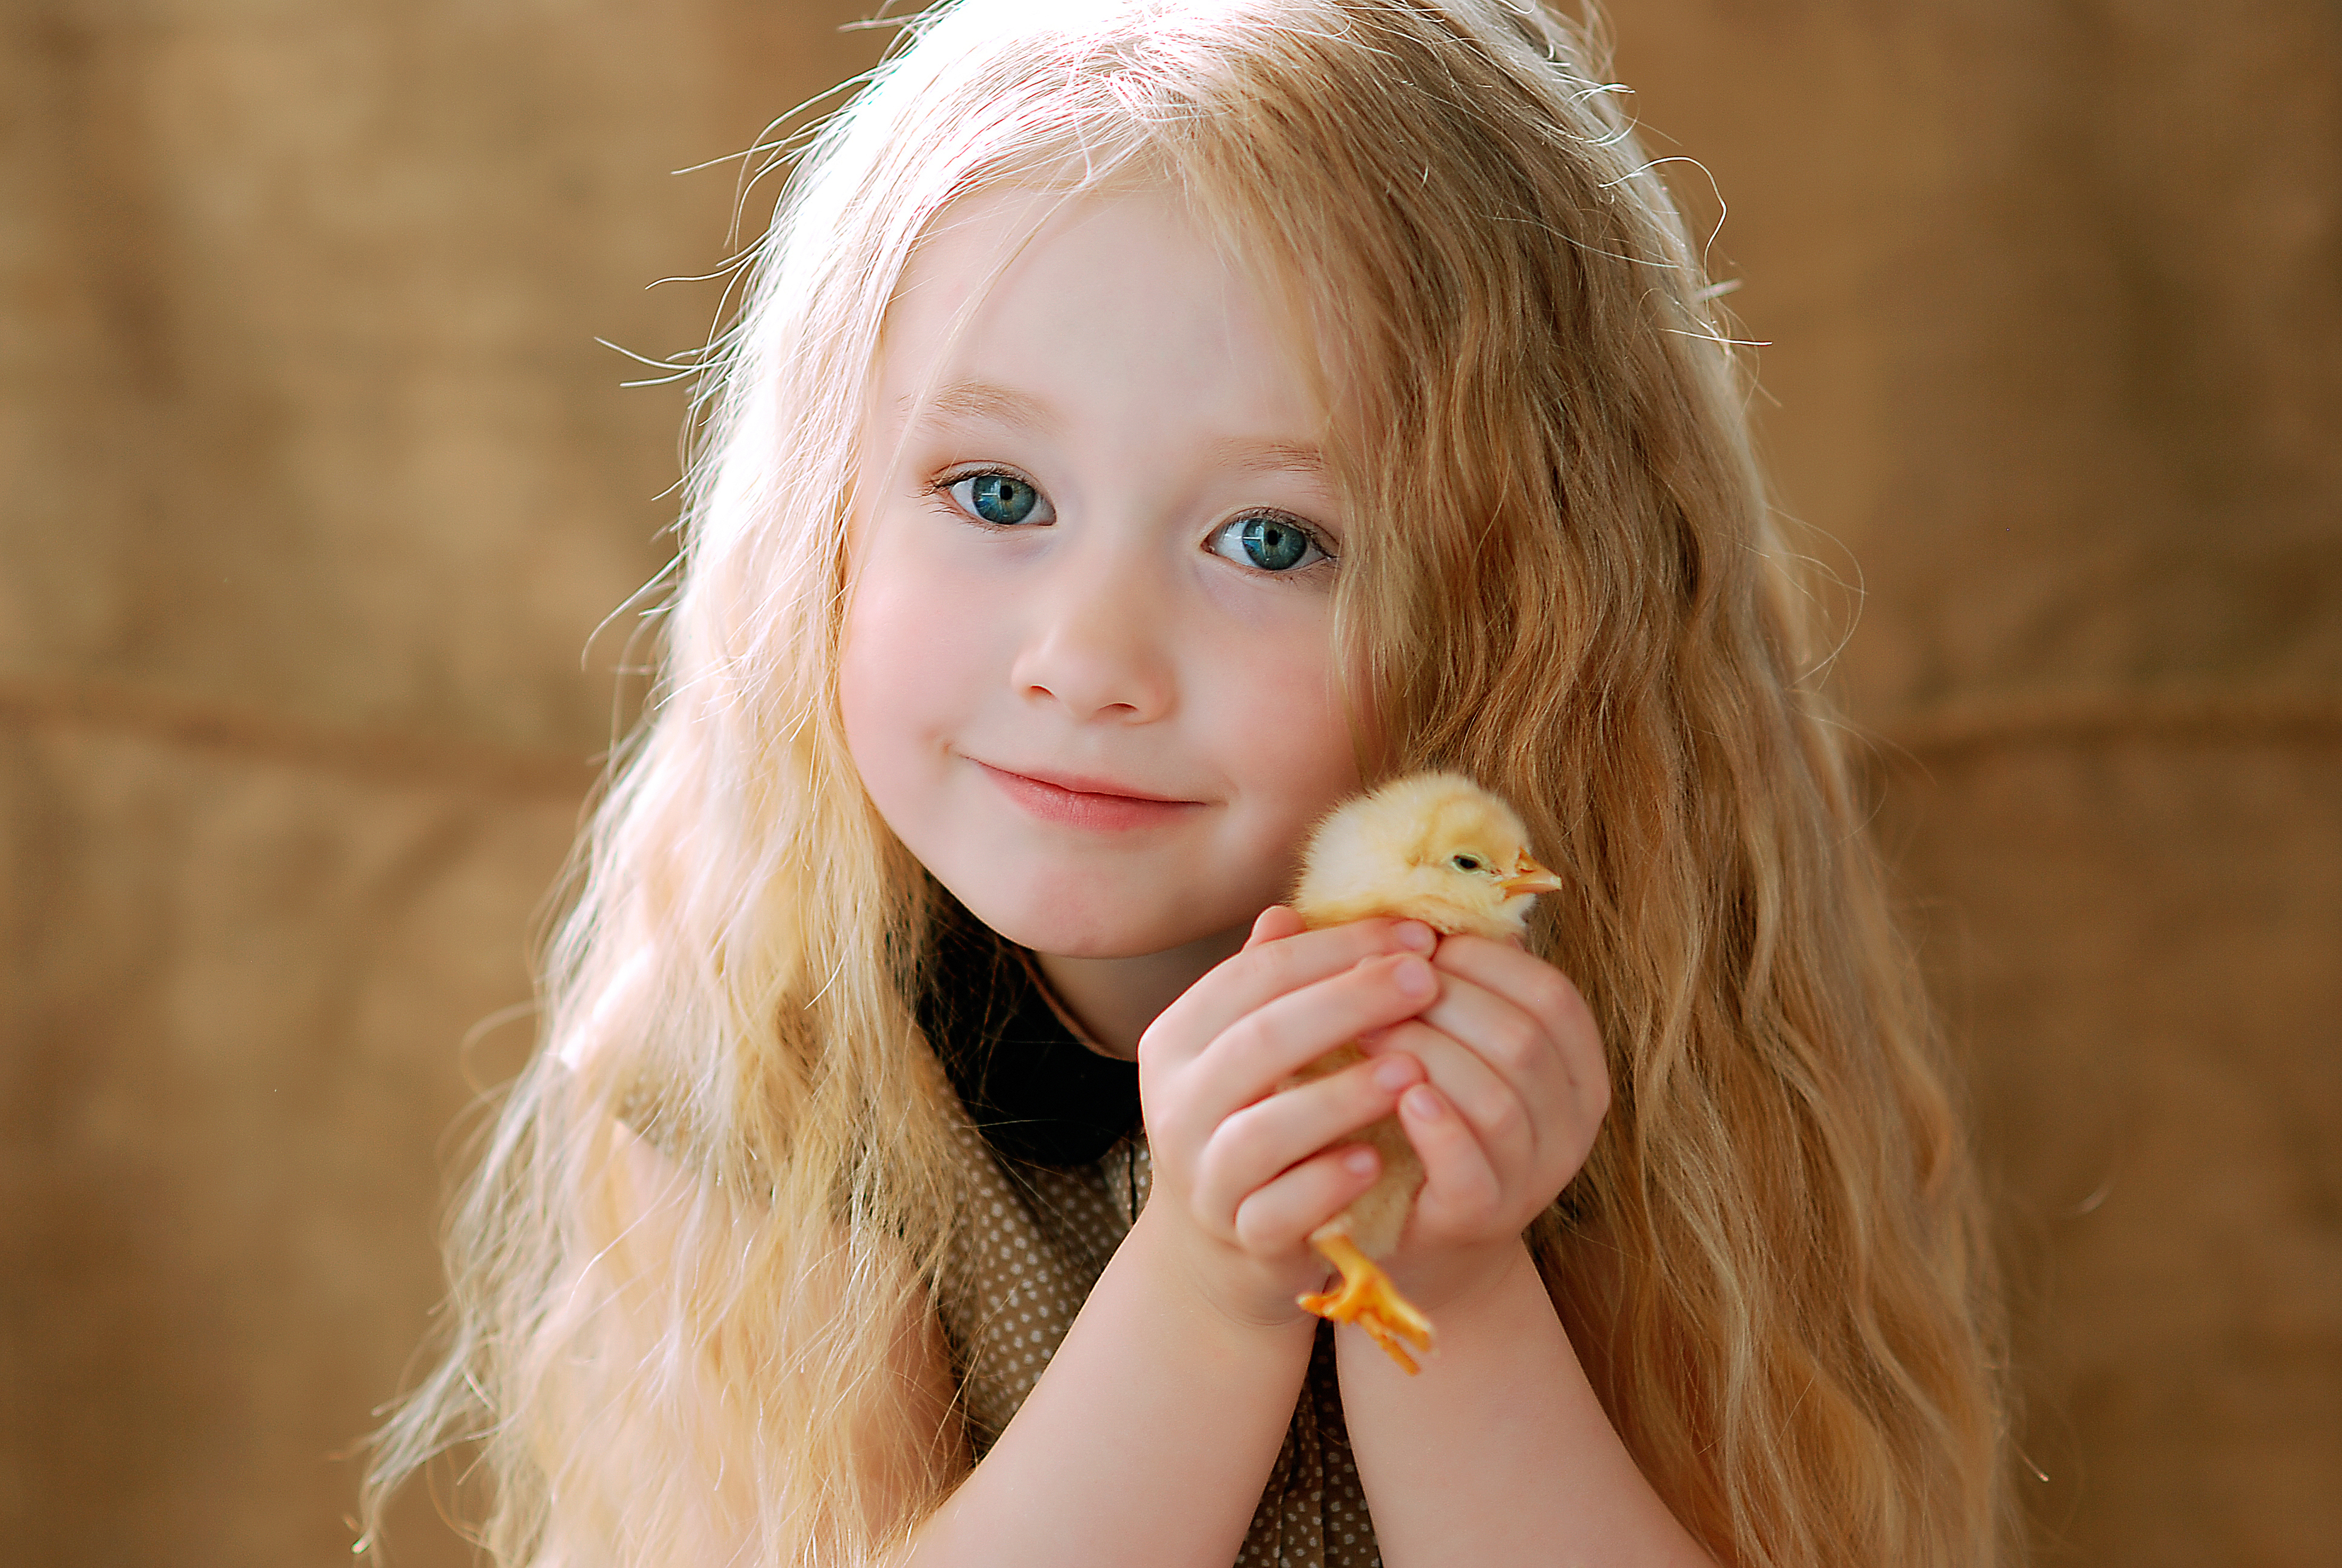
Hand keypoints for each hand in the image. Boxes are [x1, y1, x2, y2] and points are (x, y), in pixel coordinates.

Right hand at [1133, 908, 1438, 1329]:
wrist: (1220, 1246)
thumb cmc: (1252, 1119)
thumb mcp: (1248, 1048)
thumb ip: (1268, 985)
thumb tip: (1291, 911)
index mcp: (1177, 1040)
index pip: (1254, 976)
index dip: (1335, 948)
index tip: (1415, 934)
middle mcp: (1176, 1104)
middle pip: (1260, 1039)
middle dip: (1349, 1002)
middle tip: (1426, 979)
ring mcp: (1203, 1176)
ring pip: (1264, 1130)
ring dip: (1342, 1095)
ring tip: (1412, 1069)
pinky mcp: (1238, 1235)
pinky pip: (1279, 1209)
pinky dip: (1326, 1184)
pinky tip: (1375, 1159)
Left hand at [1356, 933, 1608, 1312]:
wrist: (1405, 1224)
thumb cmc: (1413, 1108)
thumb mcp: (1431, 1037)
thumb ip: (1412, 977)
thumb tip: (1333, 903)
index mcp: (1575, 1064)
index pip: (1550, 993)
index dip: (1480, 961)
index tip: (1411, 945)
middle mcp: (1573, 1120)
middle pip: (1522, 1038)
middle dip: (1442, 1002)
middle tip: (1368, 983)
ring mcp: (1536, 1175)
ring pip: (1498, 1096)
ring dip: (1427, 1053)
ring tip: (1364, 1032)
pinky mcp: (1486, 1216)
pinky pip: (1473, 1165)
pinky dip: (1437, 1124)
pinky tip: (1398, 1095)